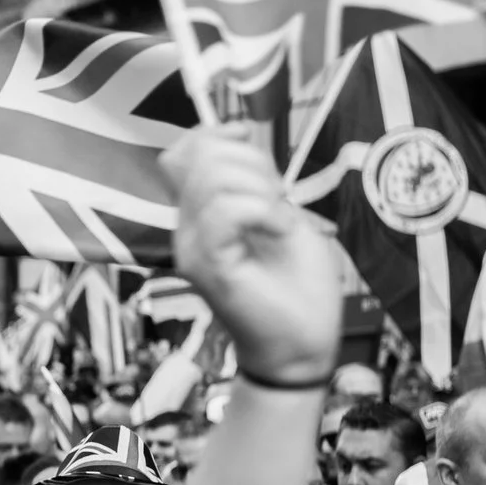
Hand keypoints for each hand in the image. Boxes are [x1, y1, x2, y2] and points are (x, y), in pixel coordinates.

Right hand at [159, 130, 338, 386]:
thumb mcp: (282, 217)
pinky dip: (263, 211)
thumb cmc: (297, 289)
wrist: (302, 349)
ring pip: (213, 179)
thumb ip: (257, 183)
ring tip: (280, 222)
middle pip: (199, 156)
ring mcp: (193, 248)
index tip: (254, 148)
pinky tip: (280, 232)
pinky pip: (225, 211)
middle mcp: (186, 229)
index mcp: (201, 216)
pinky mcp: (209, 266)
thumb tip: (241, 136)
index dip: (217, 134)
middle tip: (277, 200)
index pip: (183, 153)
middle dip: (250, 161)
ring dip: (261, 190)